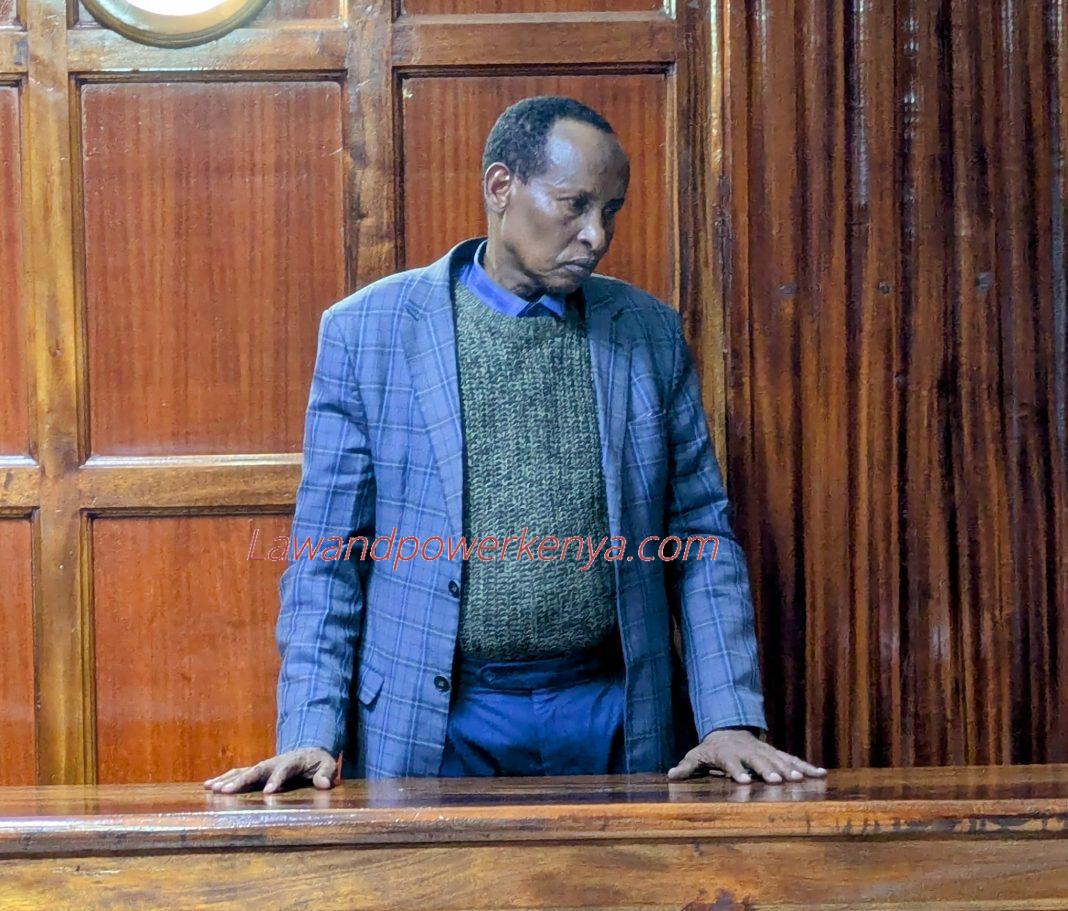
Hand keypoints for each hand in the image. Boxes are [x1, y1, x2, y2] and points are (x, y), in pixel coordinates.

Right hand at [203, 747, 338, 793]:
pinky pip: (240, 773)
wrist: (308, 750)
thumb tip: (324, 784)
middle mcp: (274, 762)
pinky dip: (225, 778)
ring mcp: (265, 766)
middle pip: (257, 770)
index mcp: (292, 761)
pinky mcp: (258, 771)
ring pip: (244, 771)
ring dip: (228, 779)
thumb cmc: (318, 761)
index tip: (268, 793)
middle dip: (241, 781)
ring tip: (211, 788)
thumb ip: (326, 774)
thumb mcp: (327, 765)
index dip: (276, 780)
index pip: (284, 769)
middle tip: (226, 791)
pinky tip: (210, 786)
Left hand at [667, 729, 826, 782]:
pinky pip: (792, 758)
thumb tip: (670, 775)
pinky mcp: (776, 752)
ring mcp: (764, 750)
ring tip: (802, 779)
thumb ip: (686, 767)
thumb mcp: (696, 755)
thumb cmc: (711, 748)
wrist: (728, 728)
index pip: (732, 763)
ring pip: (779, 758)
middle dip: (769, 770)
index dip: (736, 771)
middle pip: (759, 761)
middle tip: (779, 781)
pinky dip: (806, 766)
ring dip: (790, 768)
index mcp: (728, 753)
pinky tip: (821, 773)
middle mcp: (748, 751)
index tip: (743, 781)